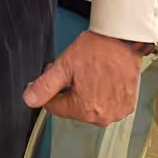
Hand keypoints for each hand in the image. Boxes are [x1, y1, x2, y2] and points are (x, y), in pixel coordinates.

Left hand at [23, 30, 140, 125]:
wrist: (121, 40)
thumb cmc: (95, 50)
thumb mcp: (64, 65)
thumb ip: (45, 85)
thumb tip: (29, 100)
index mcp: (85, 110)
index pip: (56, 107)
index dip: (50, 90)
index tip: (55, 75)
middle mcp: (103, 117)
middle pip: (73, 108)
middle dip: (68, 91)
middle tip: (72, 70)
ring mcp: (118, 112)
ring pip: (90, 106)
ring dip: (85, 93)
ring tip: (88, 72)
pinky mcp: (127, 105)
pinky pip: (107, 104)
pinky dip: (101, 94)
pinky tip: (102, 78)